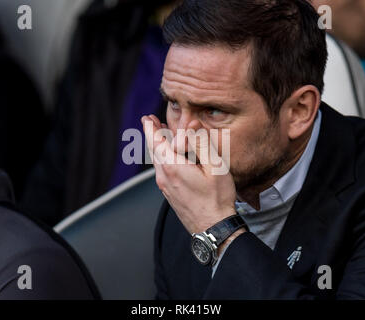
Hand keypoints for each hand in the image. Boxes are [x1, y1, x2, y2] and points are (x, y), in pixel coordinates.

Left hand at [141, 114, 236, 233]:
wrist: (213, 229)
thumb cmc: (217, 199)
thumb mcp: (216, 167)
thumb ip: (201, 144)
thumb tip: (190, 128)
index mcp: (173, 167)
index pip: (156, 142)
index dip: (150, 128)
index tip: (147, 118)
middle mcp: (164, 177)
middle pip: (154, 151)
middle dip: (152, 134)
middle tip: (150, 121)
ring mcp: (165, 187)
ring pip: (157, 161)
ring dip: (157, 146)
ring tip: (159, 135)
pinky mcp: (170, 194)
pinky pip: (161, 171)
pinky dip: (162, 158)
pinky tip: (169, 156)